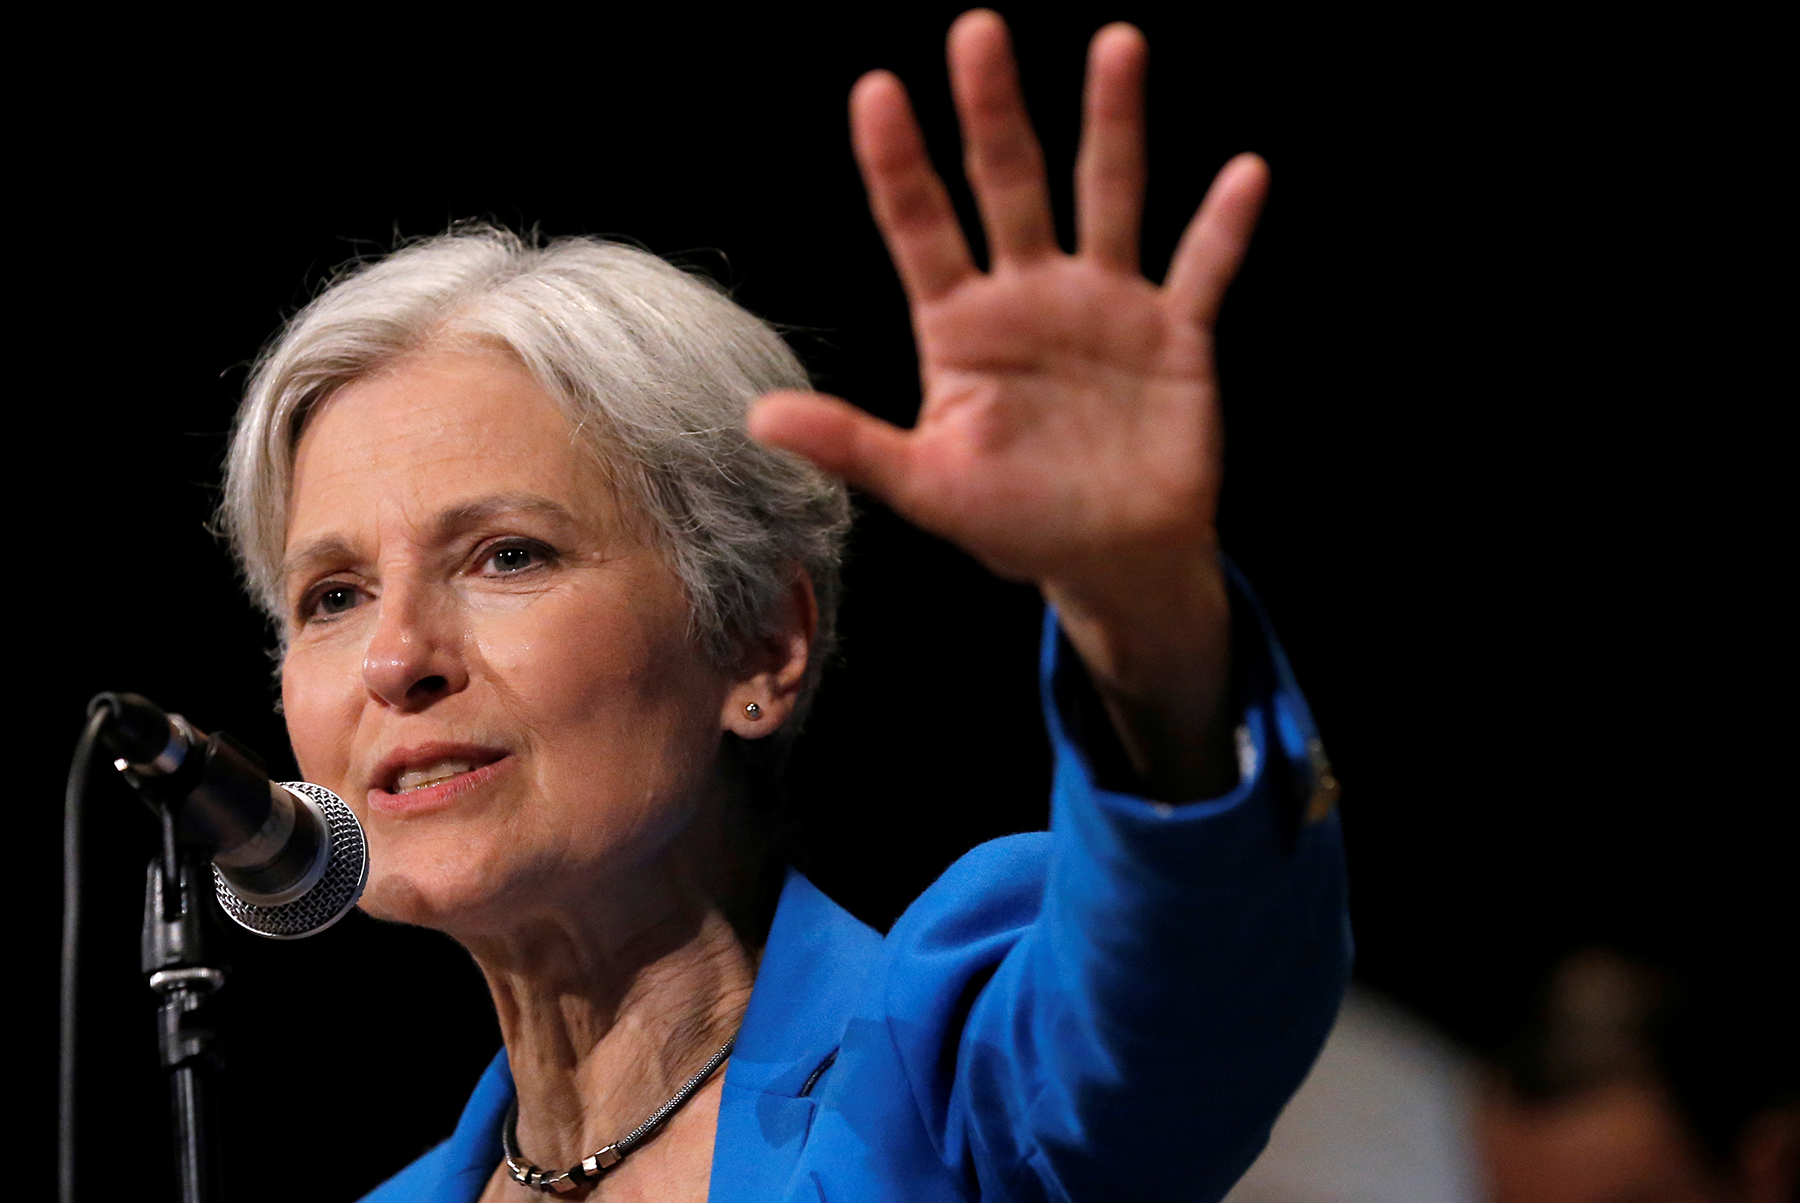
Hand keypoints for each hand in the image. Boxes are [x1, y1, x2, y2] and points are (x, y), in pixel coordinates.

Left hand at [750, 11, 1266, 797]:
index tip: (875, 89)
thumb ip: (852, 444)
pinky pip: (1204, 269)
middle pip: (1008, 184)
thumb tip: (759, 415)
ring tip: (1116, 45)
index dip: (898, 162)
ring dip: (1112, 125)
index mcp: (961, 325)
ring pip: (1107, 197)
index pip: (920, 227)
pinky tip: (1245, 175)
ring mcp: (1106, 305)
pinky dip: (1224, 227)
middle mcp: (1031, 295)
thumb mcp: (927, 486)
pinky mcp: (1175, 333)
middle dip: (993, 111)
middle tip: (976, 30)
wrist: (1111, 558)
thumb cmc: (1014, 521)